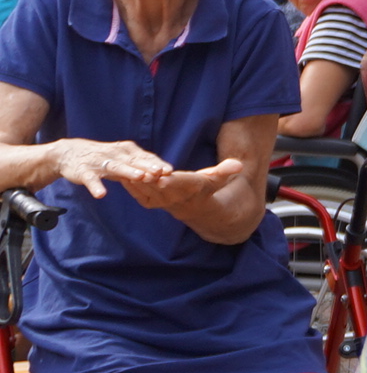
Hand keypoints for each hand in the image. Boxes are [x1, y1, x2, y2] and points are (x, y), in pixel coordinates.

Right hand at [51, 139, 181, 198]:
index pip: (145, 157)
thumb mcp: (123, 160)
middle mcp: (115, 154)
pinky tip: (101, 195)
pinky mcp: (83, 171)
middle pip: (134, 161)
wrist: (68, 153)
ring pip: (116, 166)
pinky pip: (91, 179)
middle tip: (161, 173)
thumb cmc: (103, 158)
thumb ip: (140, 166)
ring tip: (140, 177)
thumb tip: (164, 174)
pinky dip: (96, 186)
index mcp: (126, 151)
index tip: (170, 171)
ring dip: (128, 171)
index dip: (157, 164)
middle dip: (148, 166)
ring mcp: (99, 162)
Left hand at [117, 158, 242, 212]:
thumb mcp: (218, 178)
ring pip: (146, 190)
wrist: (195, 208)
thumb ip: (226, 170)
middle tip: (137, 172)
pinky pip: (138, 194)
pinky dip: (130, 185)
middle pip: (159, 188)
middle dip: (148, 181)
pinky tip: (121, 174)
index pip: (181, 184)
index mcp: (192, 188)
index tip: (164, 178)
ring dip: (136, 182)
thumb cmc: (207, 187)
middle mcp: (175, 197)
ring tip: (125, 169)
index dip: (172, 181)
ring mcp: (161, 201)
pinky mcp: (150, 201)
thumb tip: (239, 165)